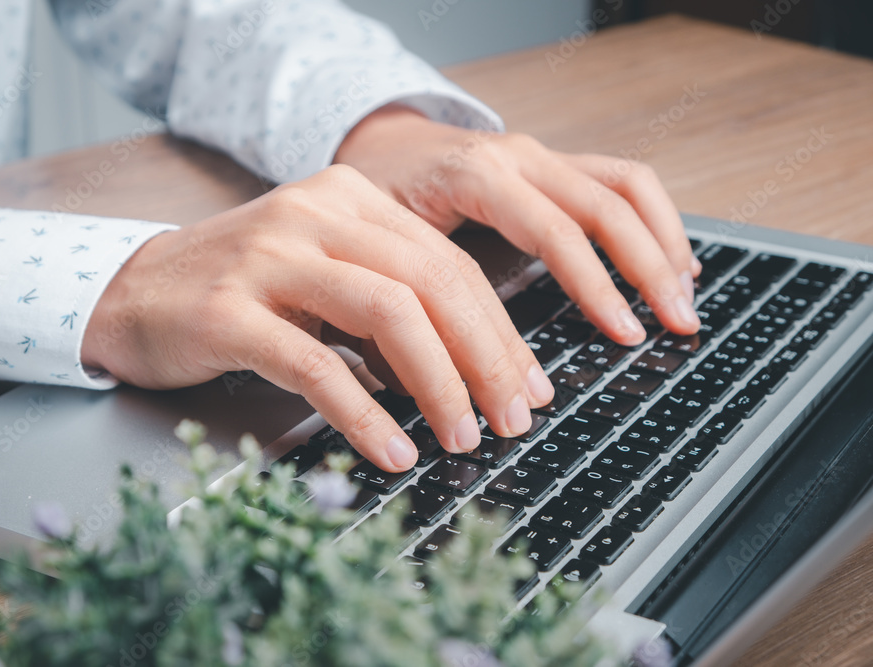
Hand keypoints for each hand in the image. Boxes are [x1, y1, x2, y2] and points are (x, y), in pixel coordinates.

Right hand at [82, 166, 553, 471]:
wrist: (131, 292)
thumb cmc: (238, 292)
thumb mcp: (321, 276)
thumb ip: (387, 302)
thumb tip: (465, 369)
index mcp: (348, 199)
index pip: (447, 262)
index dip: (499, 329)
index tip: (528, 383)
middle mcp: (314, 213)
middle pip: (431, 282)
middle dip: (486, 358)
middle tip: (512, 418)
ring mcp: (269, 258)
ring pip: (387, 313)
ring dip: (439, 384)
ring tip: (463, 437)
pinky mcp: (229, 311)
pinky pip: (317, 365)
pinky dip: (366, 413)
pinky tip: (393, 449)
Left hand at [335, 105, 701, 344]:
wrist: (377, 145)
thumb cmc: (376, 196)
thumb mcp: (380, 245)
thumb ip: (410, 297)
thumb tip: (432, 375)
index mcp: (476, 175)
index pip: (555, 230)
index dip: (595, 286)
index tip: (624, 333)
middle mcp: (518, 156)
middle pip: (606, 204)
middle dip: (649, 268)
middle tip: (677, 324)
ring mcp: (541, 156)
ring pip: (627, 183)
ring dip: (664, 240)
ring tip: (685, 296)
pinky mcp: (554, 165)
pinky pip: (619, 181)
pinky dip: (652, 220)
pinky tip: (669, 258)